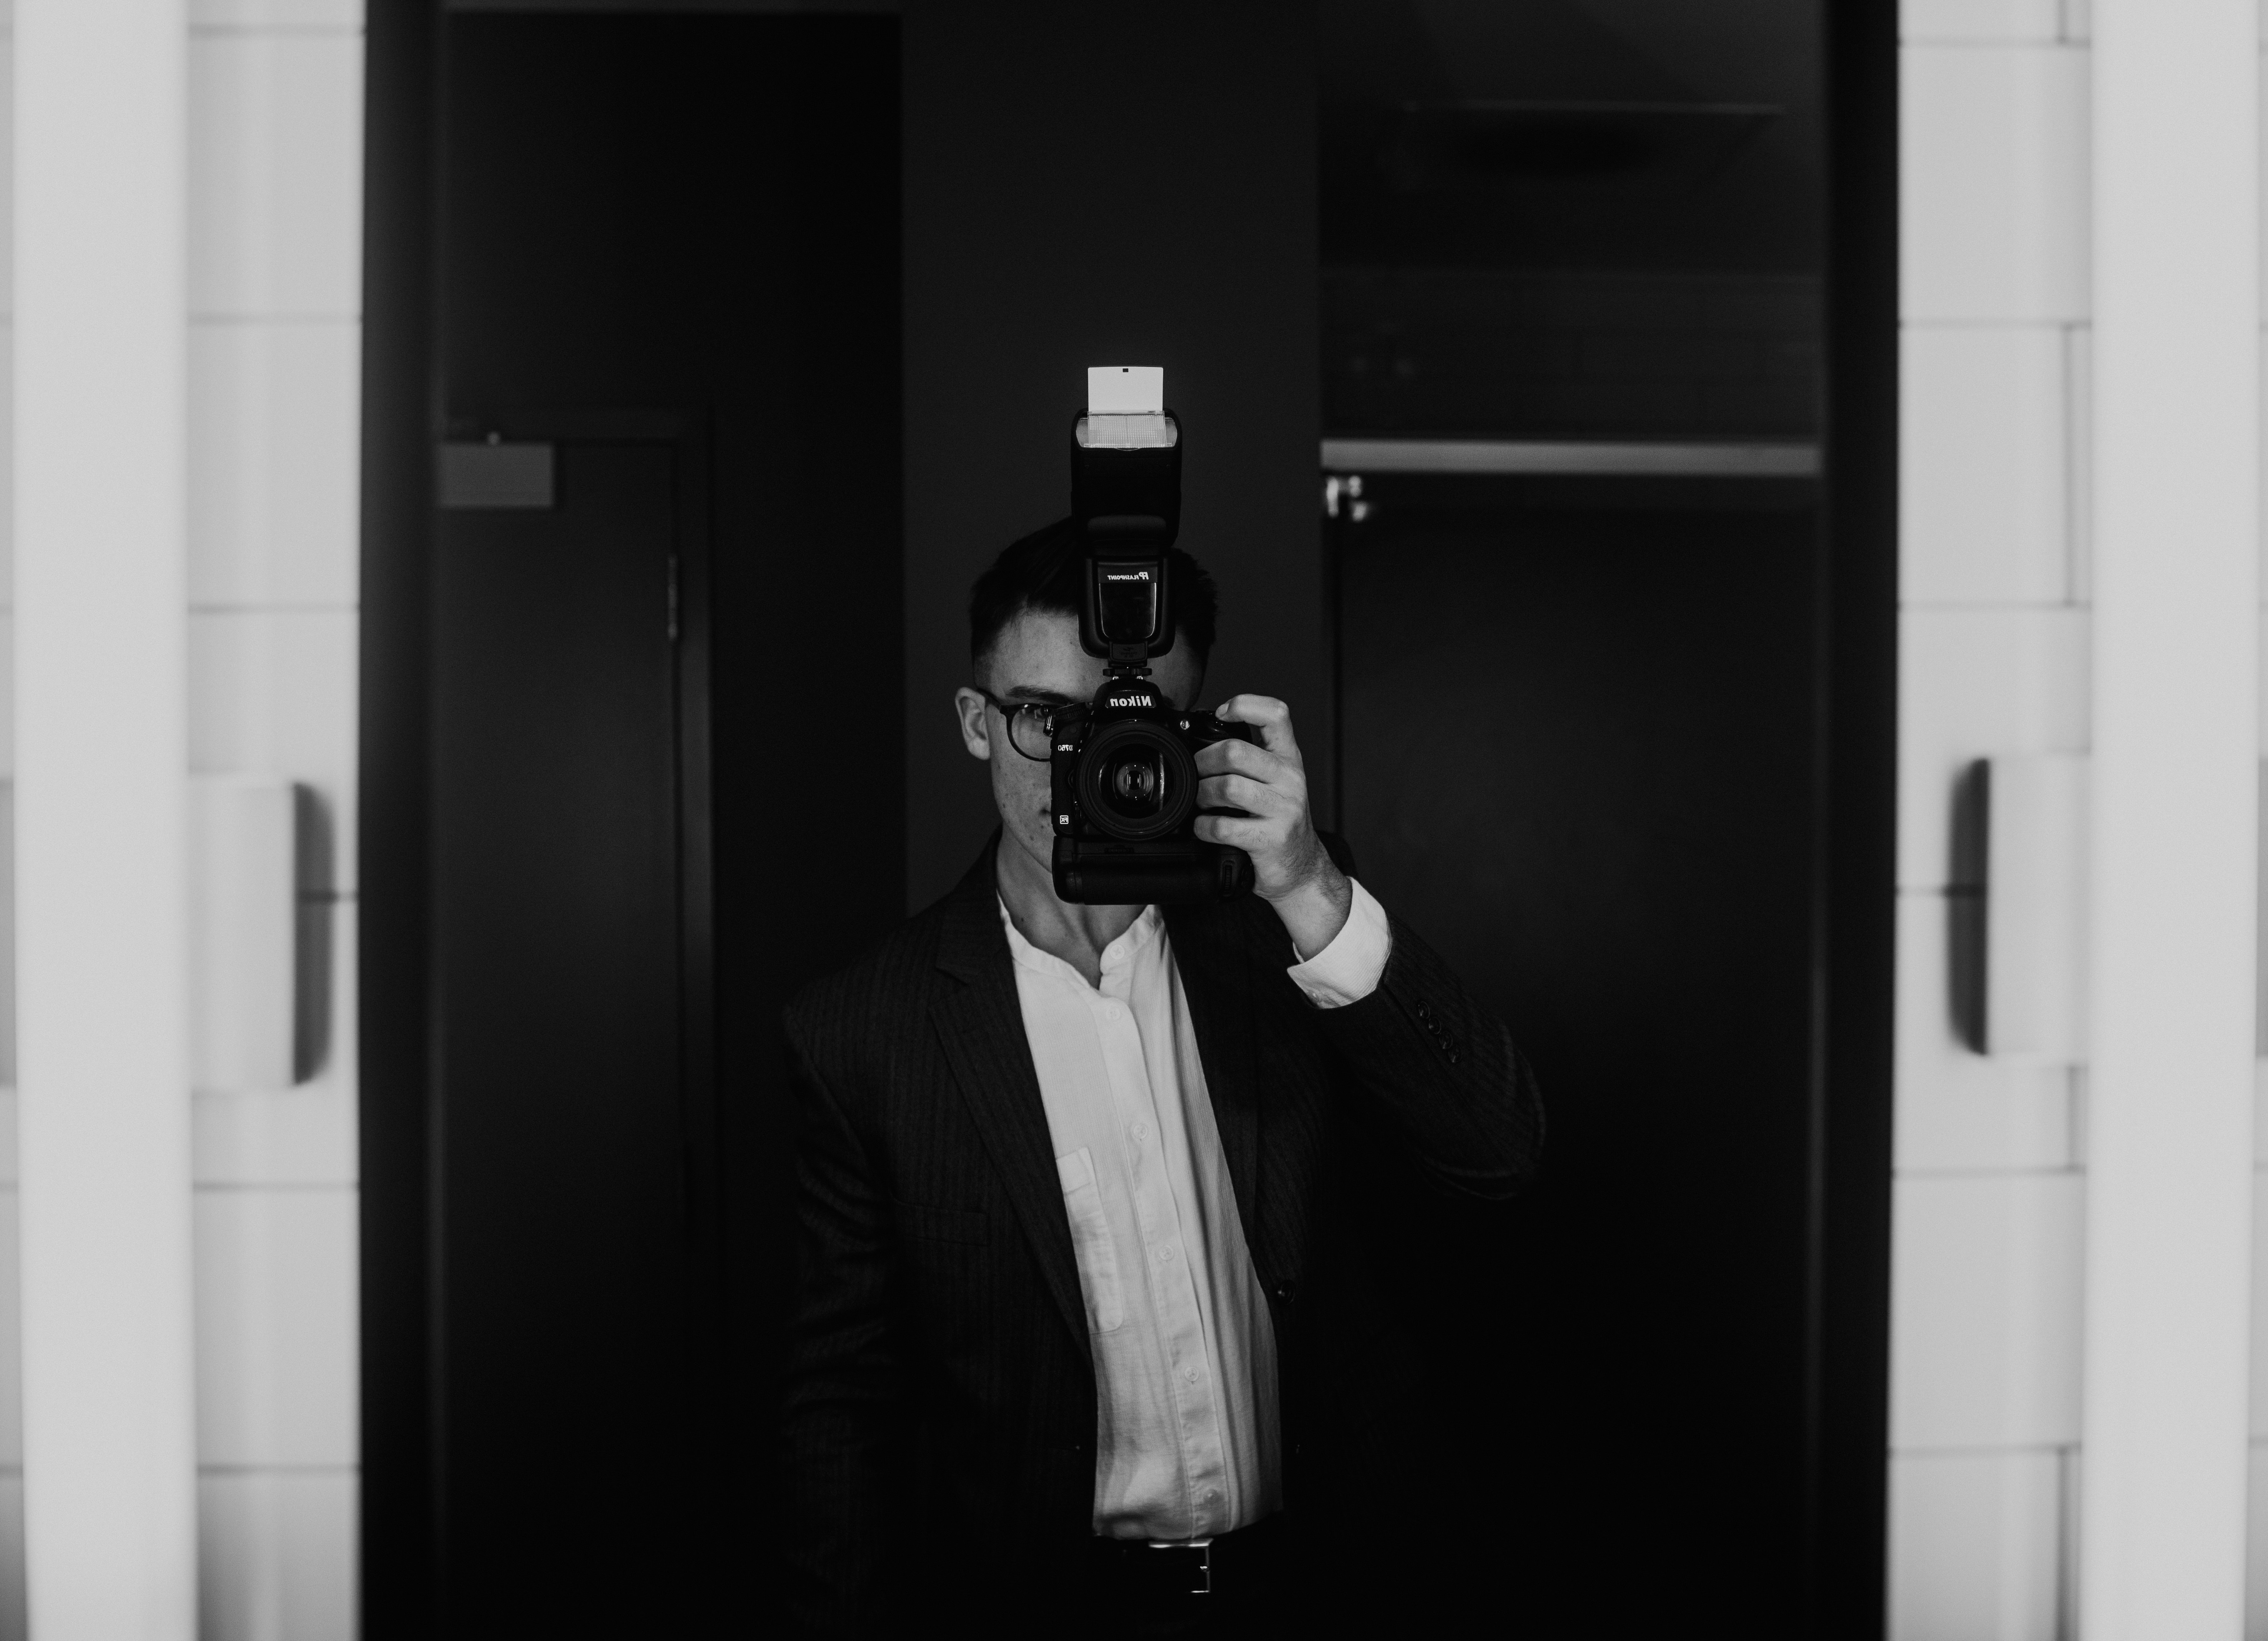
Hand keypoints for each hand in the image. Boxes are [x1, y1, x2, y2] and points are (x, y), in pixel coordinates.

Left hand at [1194, 695, 1352, 959]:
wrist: (1301, 868)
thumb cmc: (1279, 821)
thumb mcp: (1274, 781)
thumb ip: (1250, 758)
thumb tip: (1201, 739)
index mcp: (1289, 758)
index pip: (1276, 714)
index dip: (1244, 705)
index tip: (1221, 713)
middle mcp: (1290, 778)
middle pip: (1235, 751)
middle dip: (1203, 761)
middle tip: (1197, 772)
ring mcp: (1284, 809)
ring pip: (1228, 787)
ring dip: (1202, 794)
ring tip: (1200, 801)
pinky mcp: (1272, 838)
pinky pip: (1224, 826)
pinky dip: (1203, 828)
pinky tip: (1204, 829)